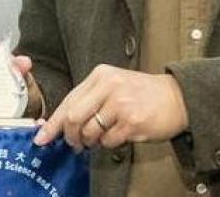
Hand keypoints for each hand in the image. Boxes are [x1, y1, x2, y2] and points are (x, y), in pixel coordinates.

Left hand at [33, 65, 187, 149]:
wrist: (177, 97)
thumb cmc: (142, 93)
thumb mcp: (113, 85)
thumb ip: (89, 99)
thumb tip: (61, 122)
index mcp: (100, 75)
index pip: (68, 101)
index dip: (53, 123)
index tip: (41, 137)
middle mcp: (109, 86)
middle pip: (73, 118)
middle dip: (70, 136)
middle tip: (74, 144)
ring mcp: (121, 104)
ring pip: (90, 132)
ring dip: (91, 142)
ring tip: (99, 139)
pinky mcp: (132, 122)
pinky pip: (108, 141)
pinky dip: (108, 144)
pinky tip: (117, 136)